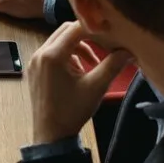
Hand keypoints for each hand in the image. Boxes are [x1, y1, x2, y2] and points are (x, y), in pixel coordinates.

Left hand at [28, 21, 132, 145]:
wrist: (51, 135)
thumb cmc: (72, 111)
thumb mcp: (96, 87)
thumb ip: (113, 65)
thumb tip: (129, 50)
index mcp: (52, 56)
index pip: (76, 28)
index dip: (95, 28)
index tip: (111, 33)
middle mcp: (39, 54)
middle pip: (65, 31)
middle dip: (86, 36)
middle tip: (104, 46)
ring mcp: (34, 62)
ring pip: (59, 41)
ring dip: (77, 47)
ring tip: (93, 65)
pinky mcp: (34, 70)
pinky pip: (52, 52)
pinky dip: (67, 56)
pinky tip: (78, 72)